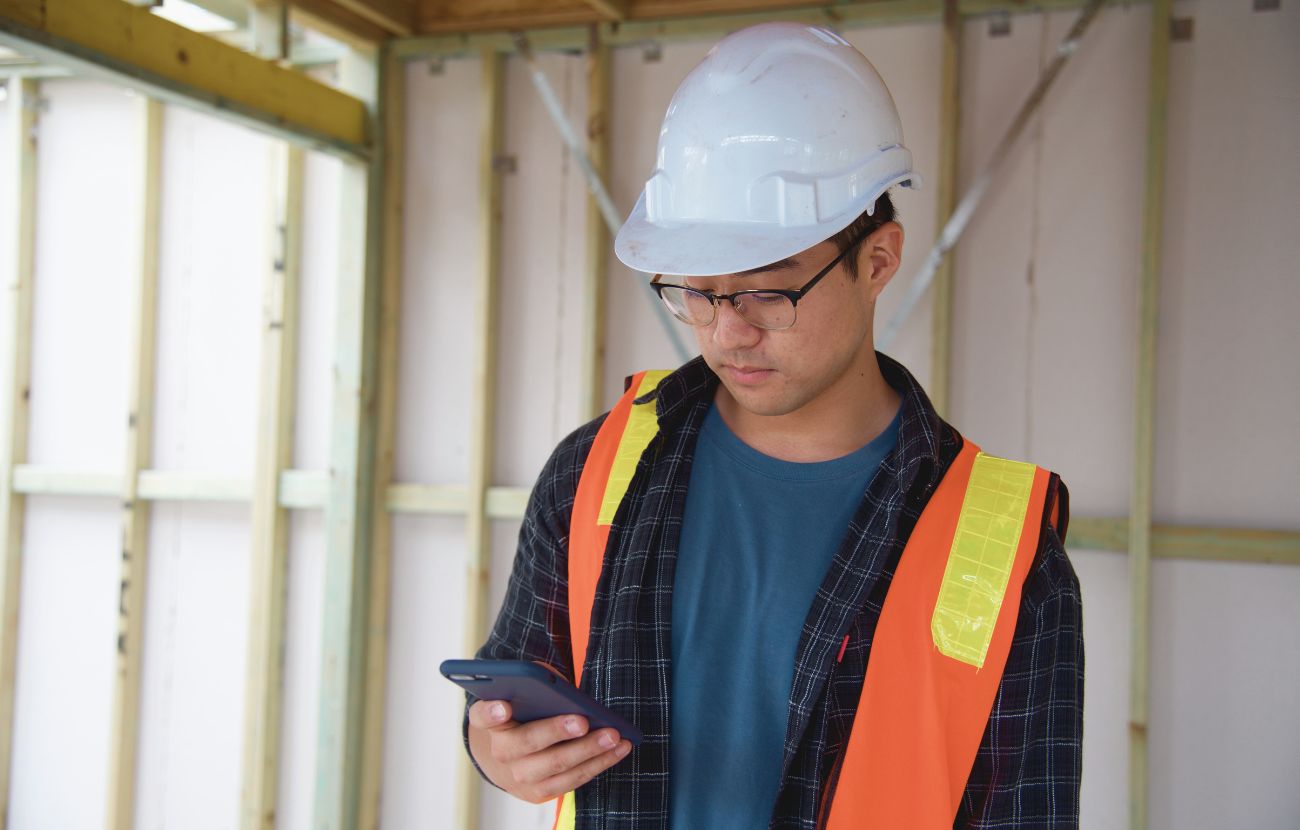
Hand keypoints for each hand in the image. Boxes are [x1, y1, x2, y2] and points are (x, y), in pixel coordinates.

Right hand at [466, 699, 632, 803]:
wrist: (508, 757)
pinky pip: (572, 780)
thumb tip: (563, 689)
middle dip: (557, 731)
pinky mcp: (539, 792)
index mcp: (490, 721)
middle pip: (528, 742)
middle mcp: (501, 752)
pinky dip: (598, 764)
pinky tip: (618, 748)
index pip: (484, 714)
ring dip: (589, 751)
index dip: (492, 711)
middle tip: (583, 721)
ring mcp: (520, 776)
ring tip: (613, 736)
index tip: (504, 706)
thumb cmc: (522, 715)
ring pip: (557, 765)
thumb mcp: (521, 694)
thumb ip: (534, 686)